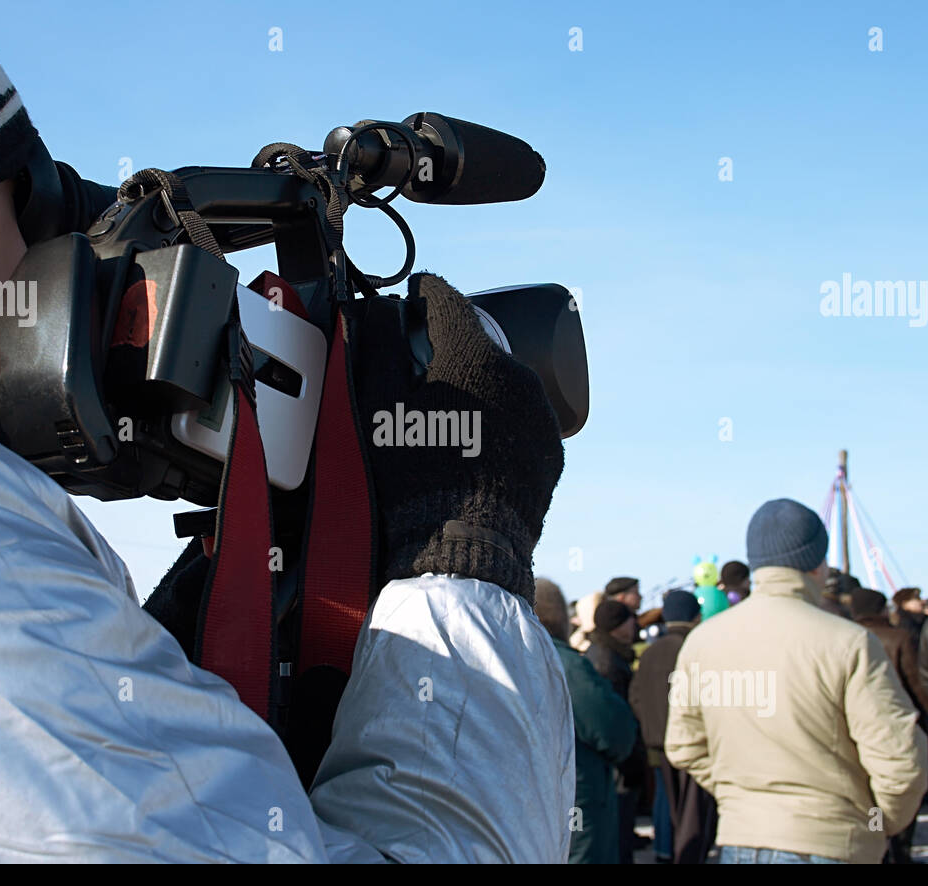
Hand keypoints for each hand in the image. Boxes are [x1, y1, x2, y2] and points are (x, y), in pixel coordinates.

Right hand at [354, 272, 563, 603]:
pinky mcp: (551, 453)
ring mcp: (541, 417)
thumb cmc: (411, 479)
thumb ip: (376, 347)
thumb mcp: (377, 408)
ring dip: (477, 386)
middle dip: (450, 346)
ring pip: (503, 383)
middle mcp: (520, 377)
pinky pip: (521, 422)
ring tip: (448, 413)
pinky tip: (473, 446)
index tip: (414, 293)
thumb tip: (376, 312)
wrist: (461, 552)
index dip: (425, 293)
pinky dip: (498, 423)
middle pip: (479, 342)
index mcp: (475, 355)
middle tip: (421, 365)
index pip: (448, 301)